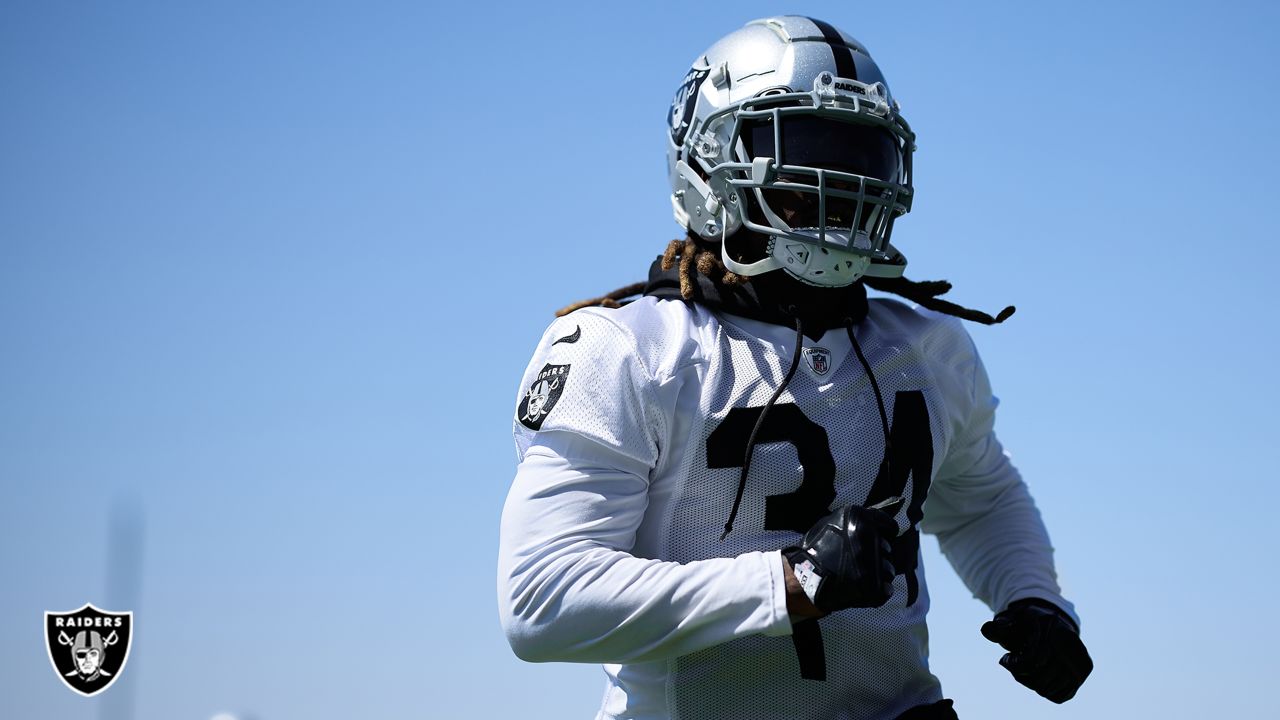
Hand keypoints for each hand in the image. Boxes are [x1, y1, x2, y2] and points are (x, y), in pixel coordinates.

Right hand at [782, 503, 898, 612]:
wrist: (800, 578)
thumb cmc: (814, 549)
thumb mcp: (831, 522)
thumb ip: (854, 520)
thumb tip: (873, 522)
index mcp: (860, 520)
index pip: (889, 525)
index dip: (884, 532)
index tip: (877, 538)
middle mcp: (869, 540)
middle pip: (887, 548)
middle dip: (878, 554)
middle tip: (862, 559)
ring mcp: (872, 565)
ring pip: (889, 570)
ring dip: (879, 573)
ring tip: (862, 575)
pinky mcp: (872, 587)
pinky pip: (886, 589)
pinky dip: (879, 590)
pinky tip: (866, 588)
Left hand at [981, 599, 1092, 702]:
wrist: (1050, 622)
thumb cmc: (1025, 623)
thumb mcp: (1010, 621)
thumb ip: (998, 627)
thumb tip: (987, 629)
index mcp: (1050, 627)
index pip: (1032, 663)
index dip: (1014, 665)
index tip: (1005, 658)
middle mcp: (1070, 643)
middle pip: (1039, 681)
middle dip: (1021, 675)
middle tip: (1015, 663)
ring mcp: (1079, 658)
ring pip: (1047, 690)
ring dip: (1032, 683)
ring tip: (1028, 668)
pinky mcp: (1083, 671)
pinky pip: (1060, 696)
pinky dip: (1046, 691)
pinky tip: (1040, 676)